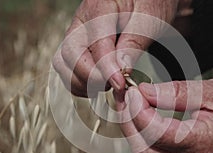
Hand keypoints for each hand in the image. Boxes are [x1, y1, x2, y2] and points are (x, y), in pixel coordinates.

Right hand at [52, 0, 191, 96]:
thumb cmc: (149, 3)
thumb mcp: (150, 18)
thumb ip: (134, 42)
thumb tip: (120, 69)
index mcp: (100, 7)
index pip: (96, 43)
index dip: (107, 68)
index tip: (121, 83)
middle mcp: (82, 21)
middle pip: (70, 55)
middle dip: (90, 77)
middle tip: (115, 84)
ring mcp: (77, 34)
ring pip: (63, 64)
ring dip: (82, 82)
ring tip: (107, 85)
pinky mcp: (78, 45)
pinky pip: (67, 67)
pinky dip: (80, 82)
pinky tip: (99, 84)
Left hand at [115, 78, 212, 152]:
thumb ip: (176, 93)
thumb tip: (143, 91)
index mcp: (202, 143)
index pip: (155, 132)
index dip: (138, 109)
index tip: (133, 88)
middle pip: (142, 147)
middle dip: (128, 119)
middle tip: (125, 94)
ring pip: (143, 150)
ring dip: (131, 125)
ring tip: (129, 100)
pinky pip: (151, 148)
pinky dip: (140, 129)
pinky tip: (139, 110)